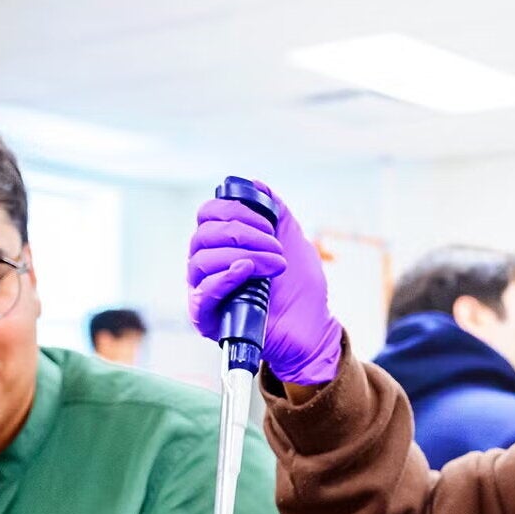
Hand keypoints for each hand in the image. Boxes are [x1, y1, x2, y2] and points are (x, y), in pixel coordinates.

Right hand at [187, 181, 343, 385]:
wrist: (313, 328)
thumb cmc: (300, 289)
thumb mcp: (292, 240)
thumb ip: (275, 212)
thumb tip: (255, 185)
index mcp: (223, 244)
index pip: (208, 215)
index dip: (234, 210)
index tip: (266, 222)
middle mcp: (208, 265)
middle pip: (203, 235)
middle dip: (242, 234)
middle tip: (275, 247)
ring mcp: (206, 291)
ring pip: (201, 261)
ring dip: (243, 255)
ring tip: (275, 266)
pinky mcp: (209, 319)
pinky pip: (202, 294)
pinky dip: (224, 278)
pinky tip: (247, 271)